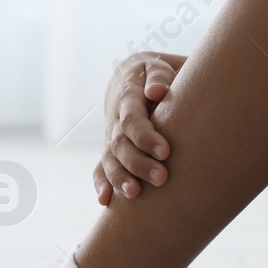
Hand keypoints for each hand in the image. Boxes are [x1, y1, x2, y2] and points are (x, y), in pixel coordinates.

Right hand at [93, 52, 175, 205]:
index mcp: (127, 97)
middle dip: (138, 163)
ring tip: (134, 195)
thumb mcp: (158, 66)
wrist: (133, 75)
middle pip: (120, 144)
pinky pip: (101, 167)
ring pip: (109, 159)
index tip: (165, 152)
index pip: (131, 119)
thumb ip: (159, 75)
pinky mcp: (111, 149)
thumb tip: (157, 91)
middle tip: (161, 178)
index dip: (145, 137)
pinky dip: (102, 183)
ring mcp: (110, 136)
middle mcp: (115, 119)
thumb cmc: (157, 72)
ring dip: (119, 178)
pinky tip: (106, 202)